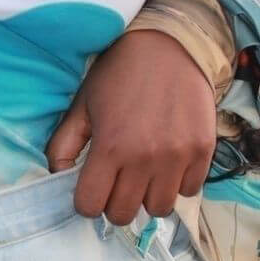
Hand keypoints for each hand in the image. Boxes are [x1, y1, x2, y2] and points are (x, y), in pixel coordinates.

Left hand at [47, 29, 217, 224]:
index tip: (90, 187)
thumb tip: (56, 178)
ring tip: (143, 172)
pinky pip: (189, 191)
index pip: (91, 207)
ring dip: (147, 196)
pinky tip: (167, 161)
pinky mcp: (203, 151)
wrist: (167, 46)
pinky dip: (176, 183)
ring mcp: (178, 157)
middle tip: (116, 181)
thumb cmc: (117, 75)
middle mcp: (145, 158)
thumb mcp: (81, 105)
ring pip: (159, 209)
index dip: (86, 201)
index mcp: (110, 147)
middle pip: (124, 214)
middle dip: (114, 203)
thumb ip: (63, 146)